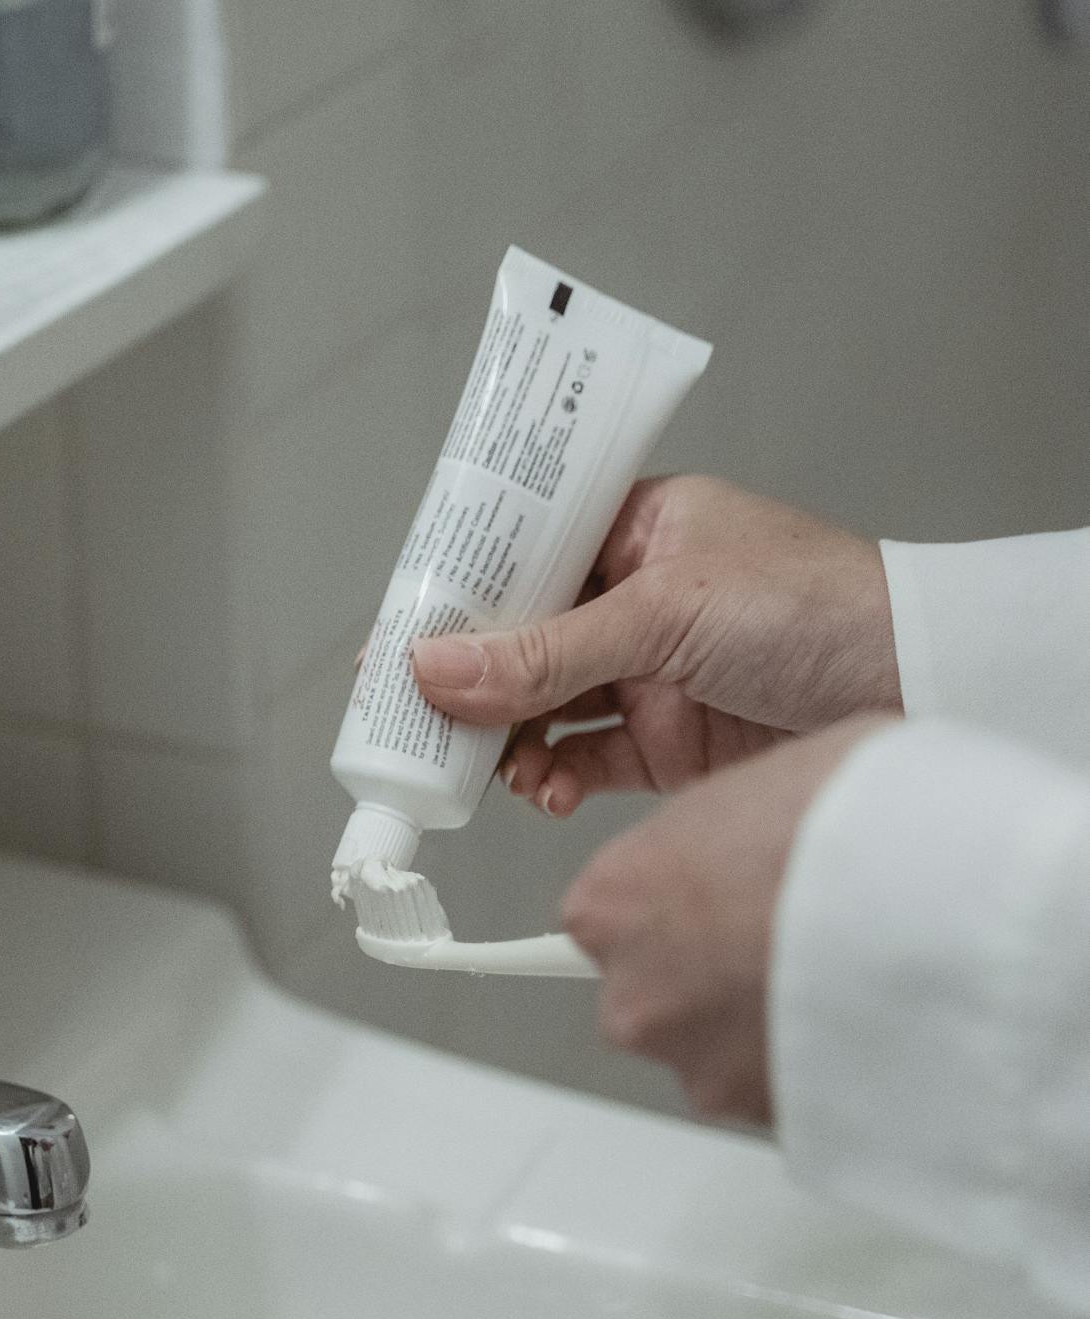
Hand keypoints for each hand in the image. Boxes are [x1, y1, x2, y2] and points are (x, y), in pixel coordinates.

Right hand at [411, 477, 901, 814]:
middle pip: (519, 638)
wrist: (921, 684)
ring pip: (542, 707)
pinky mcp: (668, 743)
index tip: (396, 630)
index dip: (455, 590)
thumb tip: (438, 668)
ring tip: (485, 763)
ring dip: (506, 738)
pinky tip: (542, 789)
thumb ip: (548, 651)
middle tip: (412, 713)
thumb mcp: (665, 612)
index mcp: (637, 529)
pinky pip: (582, 762)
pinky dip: (552, 780)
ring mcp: (650, 672)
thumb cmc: (821, 605)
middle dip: (466, 680)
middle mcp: (636, 597)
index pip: (520, 551)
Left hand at [561, 719, 891, 1124]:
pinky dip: (812, 1060)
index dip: (675, 901)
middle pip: (655, 990)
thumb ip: (728, 828)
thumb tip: (750, 835)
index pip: (611, 912)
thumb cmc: (857, 822)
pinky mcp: (764, 1117)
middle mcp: (636, 994)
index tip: (711, 900)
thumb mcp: (773, 778)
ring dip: (764, 1020)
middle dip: (711, 972)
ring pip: (716, 1049)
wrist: (942, 900)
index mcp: (616, 899)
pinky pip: (779, 1087)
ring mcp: (698, 1066)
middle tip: (788, 933)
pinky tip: (864, 1014)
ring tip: (842, 971)